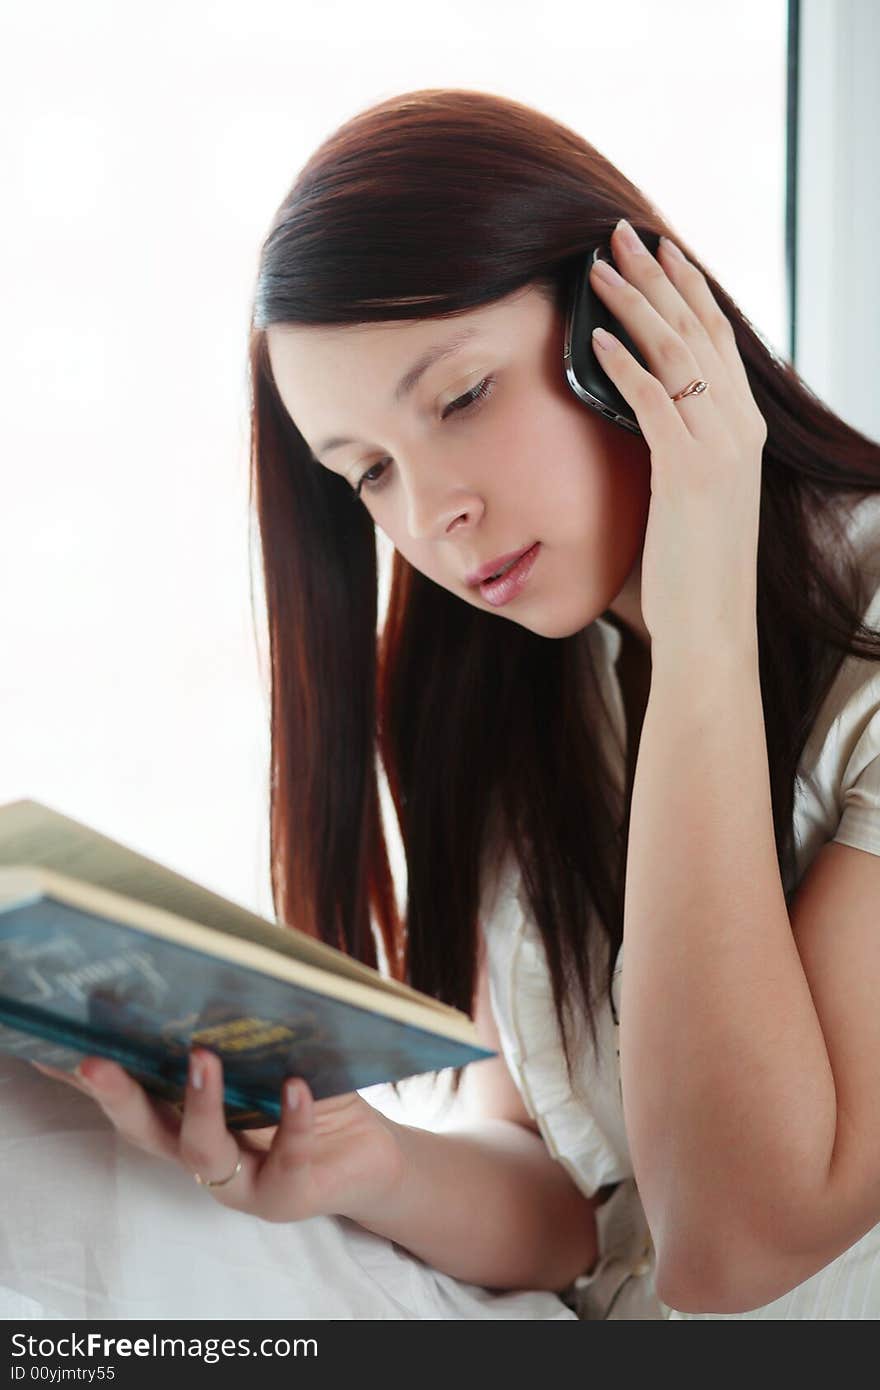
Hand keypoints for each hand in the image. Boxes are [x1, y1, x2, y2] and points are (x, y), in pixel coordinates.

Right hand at [31, 1051, 407, 1224]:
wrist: (367, 1153)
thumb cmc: (309, 1093)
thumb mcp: (270, 1057)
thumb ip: (239, 1027)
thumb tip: (214, 960)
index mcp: (185, 1118)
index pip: (128, 1097)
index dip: (87, 1078)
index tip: (52, 1046)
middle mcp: (199, 1154)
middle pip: (144, 1129)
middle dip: (115, 1095)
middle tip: (94, 1061)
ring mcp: (238, 1181)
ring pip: (201, 1151)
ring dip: (199, 1103)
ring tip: (203, 1056)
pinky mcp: (284, 1194)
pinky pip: (284, 1156)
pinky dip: (289, 1118)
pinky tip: (295, 1085)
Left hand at [589, 219, 766, 661]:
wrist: (712, 631)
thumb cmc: (692, 573)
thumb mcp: (689, 499)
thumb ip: (675, 451)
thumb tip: (638, 416)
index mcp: (743, 430)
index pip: (716, 341)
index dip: (686, 290)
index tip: (658, 251)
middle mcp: (740, 429)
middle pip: (698, 330)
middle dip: (658, 277)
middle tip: (622, 232)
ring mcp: (719, 449)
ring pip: (677, 354)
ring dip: (635, 304)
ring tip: (597, 267)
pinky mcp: (688, 474)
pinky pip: (654, 402)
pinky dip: (624, 365)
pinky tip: (594, 336)